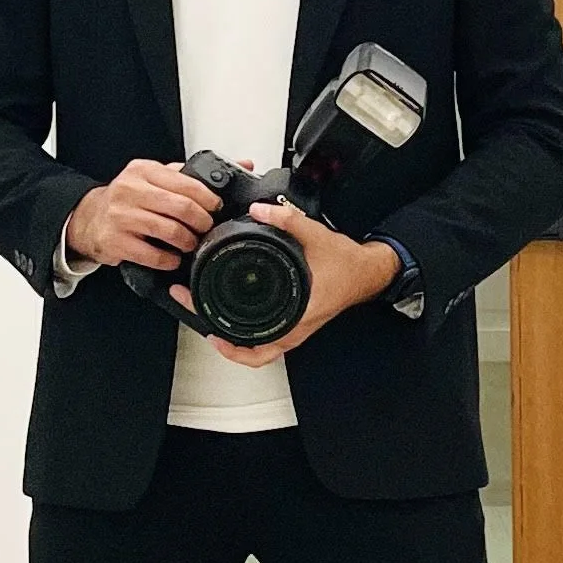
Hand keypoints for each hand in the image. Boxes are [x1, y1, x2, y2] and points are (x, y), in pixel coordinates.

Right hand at [66, 158, 221, 272]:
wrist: (88, 219)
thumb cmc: (127, 200)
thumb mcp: (153, 178)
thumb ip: (189, 174)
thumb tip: (243, 164)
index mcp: (143, 171)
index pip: (186, 182)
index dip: (208, 199)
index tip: (217, 209)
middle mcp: (130, 190)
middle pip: (182, 207)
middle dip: (202, 222)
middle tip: (206, 229)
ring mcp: (122, 216)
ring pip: (170, 231)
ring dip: (188, 242)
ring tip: (191, 244)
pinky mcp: (116, 241)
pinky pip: (154, 255)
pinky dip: (169, 260)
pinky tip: (172, 258)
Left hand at [194, 199, 399, 364]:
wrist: (368, 271)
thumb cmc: (348, 264)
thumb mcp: (316, 236)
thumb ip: (287, 221)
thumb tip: (258, 210)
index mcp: (298, 317)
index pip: (257, 348)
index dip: (228, 345)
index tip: (206, 327)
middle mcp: (294, 330)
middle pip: (249, 352)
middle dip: (219, 338)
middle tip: (194, 308)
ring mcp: (295, 330)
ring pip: (257, 350)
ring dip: (231, 339)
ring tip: (206, 315)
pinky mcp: (295, 323)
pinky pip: (266, 340)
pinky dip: (246, 336)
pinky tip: (232, 318)